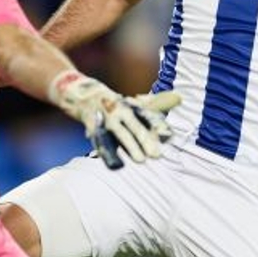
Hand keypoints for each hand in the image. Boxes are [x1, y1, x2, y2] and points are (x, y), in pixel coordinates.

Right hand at [50, 71, 180, 168]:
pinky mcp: (91, 123)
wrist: (79, 93)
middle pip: (135, 126)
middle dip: (146, 140)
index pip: (146, 115)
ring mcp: (105, 115)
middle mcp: (119, 109)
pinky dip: (106, 151)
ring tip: (141, 160)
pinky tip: (114, 163)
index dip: (157, 125)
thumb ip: (151, 104)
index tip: (170, 136)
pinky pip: (99, 138)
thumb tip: (178, 98)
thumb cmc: (110, 103)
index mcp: (129, 106)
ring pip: (120, 133)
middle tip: (157, 155)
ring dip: (130, 146)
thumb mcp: (129, 103)